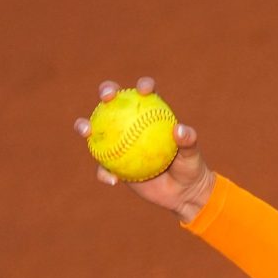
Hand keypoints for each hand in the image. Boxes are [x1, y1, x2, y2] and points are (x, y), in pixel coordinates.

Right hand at [74, 77, 214, 222]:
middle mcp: (130, 123)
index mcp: (150, 114)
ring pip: (97, 130)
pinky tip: (111, 180)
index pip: (145, 94)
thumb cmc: (189, 168)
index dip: (143, 85)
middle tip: (107, 97)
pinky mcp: (112, 164)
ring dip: (85, 126)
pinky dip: (105, 173)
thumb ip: (189, 142)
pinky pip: (103, 167)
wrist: (183, 192)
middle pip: (113, 101)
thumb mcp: (193, 156)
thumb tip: (180, 130)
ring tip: (86, 130)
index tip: (145, 90)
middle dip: (106, 91)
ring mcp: (118, 142)